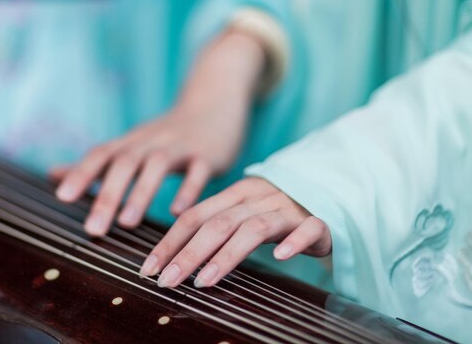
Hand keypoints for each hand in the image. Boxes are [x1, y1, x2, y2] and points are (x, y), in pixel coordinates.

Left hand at [51, 29, 265, 235]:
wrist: (214, 103)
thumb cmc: (166, 134)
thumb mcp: (131, 143)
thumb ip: (95, 163)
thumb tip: (53, 174)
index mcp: (131, 143)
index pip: (101, 155)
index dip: (81, 173)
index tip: (63, 197)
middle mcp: (151, 142)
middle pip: (125, 163)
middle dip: (107, 195)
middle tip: (93, 229)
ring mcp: (179, 146)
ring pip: (156, 165)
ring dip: (140, 193)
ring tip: (126, 223)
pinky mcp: (206, 155)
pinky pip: (197, 171)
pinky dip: (188, 190)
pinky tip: (178, 213)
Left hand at [139, 177, 331, 287]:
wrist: (326, 194)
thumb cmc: (275, 213)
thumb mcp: (241, 214)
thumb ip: (213, 227)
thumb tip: (173, 254)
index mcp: (235, 194)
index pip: (195, 216)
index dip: (169, 242)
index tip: (149, 268)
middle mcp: (258, 197)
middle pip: (218, 223)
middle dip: (188, 253)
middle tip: (167, 280)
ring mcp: (288, 208)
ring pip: (254, 228)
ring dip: (226, 255)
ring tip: (204, 281)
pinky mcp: (318, 221)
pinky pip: (307, 228)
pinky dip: (293, 242)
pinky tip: (280, 257)